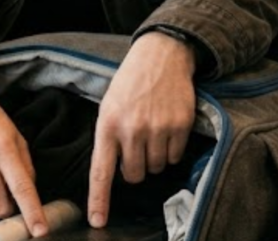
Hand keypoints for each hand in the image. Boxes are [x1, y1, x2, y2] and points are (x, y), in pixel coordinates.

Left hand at [88, 32, 196, 228]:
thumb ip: (108, 138)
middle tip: (136, 145)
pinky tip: (167, 127)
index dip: (99, 200)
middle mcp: (131, 129)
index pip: (101, 172)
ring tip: (152, 130)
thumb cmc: (130, 83)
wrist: (160, 55)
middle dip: (135, 167)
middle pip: (134, 175)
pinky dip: (171, 149)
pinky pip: (175, 156)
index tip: (98, 222)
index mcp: (107, 125)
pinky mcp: (179, 125)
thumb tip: (113, 173)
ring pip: (156, 168)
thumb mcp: (108, 106)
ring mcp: (157, 128)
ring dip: (154, 157)